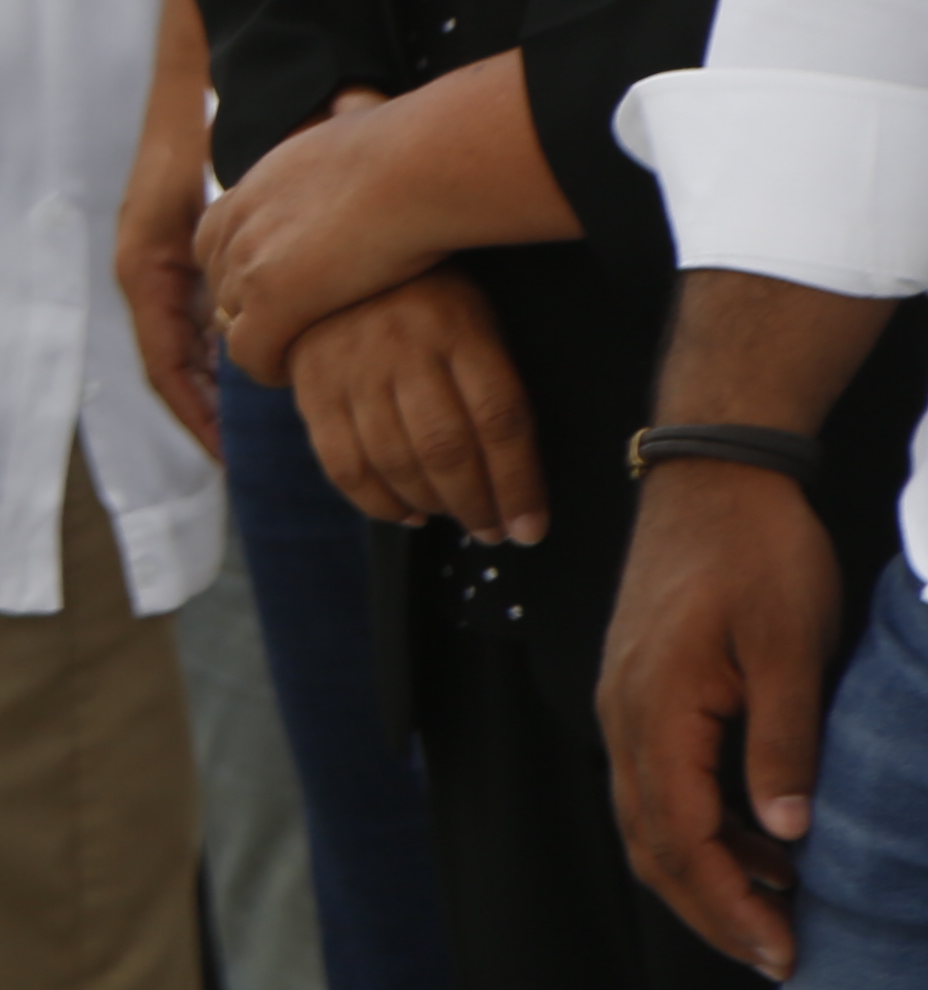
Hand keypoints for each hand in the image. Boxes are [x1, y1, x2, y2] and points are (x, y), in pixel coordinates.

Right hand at [120, 87, 220, 449]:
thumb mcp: (198, 210)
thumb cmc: (193, 140)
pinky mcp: (176, 254)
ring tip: (248, 426)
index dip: (196, 415)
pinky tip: (249, 364)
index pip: (166, 368)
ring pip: (182, 344)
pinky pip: (192, 319)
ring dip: (211, 384)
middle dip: (203, 411)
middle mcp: (147, 276)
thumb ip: (213, 269)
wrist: (187, 90)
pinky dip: (216, 351)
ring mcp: (160, 265)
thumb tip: (233, 336)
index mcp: (146, 273)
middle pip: (172, 364)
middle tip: (242, 455)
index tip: (226, 456)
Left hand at [200, 90, 439, 383]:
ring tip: (299, 355)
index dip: (248, 269)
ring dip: (261, 339)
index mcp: (252, 186)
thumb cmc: (405, 151)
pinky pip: (250, 354)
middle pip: (220, 282)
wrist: (413, 167)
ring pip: (231, 320)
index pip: (220, 239)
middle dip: (249, 309)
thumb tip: (361, 116)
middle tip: (292, 331)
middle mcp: (238, 222)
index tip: (285, 289)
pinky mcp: (271, 303)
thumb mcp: (348, 137)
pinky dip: (268, 367)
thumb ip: (334, 153)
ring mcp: (248, 263)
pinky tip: (297, 373)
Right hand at [282, 270, 546, 541]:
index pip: (500, 419)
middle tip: (493, 531)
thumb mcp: (475, 316)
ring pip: (395, 460)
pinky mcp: (310, 382)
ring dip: (432, 506)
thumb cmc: (427, 296)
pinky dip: (376, 501)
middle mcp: (402, 345)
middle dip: (476, 505)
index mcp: (459, 326)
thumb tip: (515, 477)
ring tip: (453, 518)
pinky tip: (404, 512)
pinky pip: (342, 461)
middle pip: (446, 448)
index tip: (531, 528)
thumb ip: (492, 382)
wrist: (334, 248)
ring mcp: (350, 364)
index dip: (519, 484)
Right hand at [606, 454, 850, 972]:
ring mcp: (625, 701)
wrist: (714, 472)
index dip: (730, 904)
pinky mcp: (641, 690)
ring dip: (706, 874)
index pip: (681, 836)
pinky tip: (763, 841)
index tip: (785, 951)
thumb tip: (786, 833)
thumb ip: (783, 740)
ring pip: (649, 819)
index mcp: (656, 705)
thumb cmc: (755, 547)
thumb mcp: (790, 643)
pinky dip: (703, 830)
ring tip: (781, 909)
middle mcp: (624, 711)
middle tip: (778, 956)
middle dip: (711, 911)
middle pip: (650, 843)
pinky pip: (659, 782)